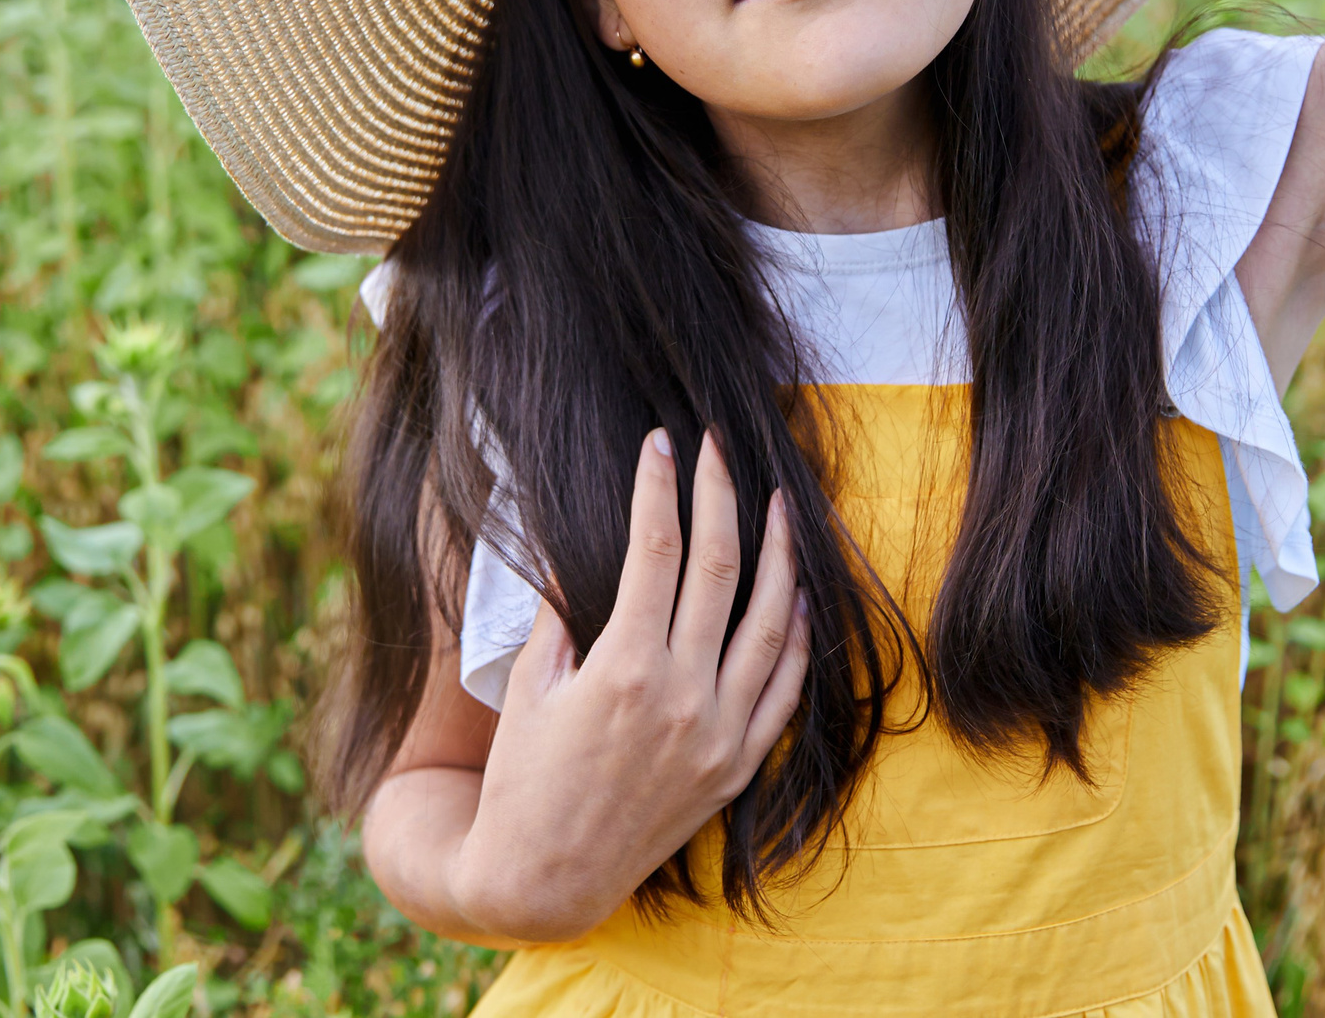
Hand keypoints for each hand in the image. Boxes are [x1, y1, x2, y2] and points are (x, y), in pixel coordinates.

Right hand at [445, 429, 808, 943]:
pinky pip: (785, 692)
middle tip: (719, 450)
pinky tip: (799, 599)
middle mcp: (683, 695)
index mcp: (625, 667)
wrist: (544, 879)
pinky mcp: (737, 767)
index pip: (656, 550)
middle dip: (721, 497)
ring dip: (780, 556)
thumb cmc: (525, 778)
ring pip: (771, 623)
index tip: (659, 444)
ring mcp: (719, 733)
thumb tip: (581, 547)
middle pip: (720, 569)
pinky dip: (799, 640)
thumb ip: (561, 614)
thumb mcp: (531, 686)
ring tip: (782, 507)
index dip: (660, 488)